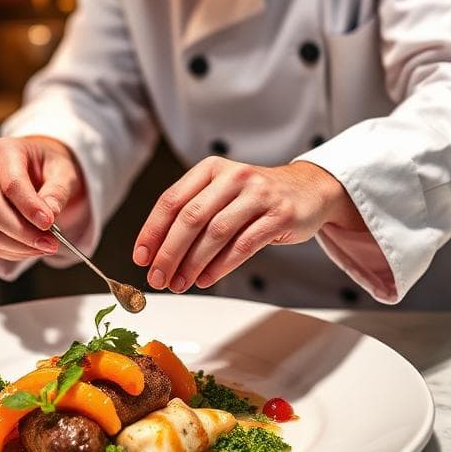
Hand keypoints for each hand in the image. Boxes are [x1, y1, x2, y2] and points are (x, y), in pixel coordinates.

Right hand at [0, 135, 86, 261]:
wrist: (36, 168)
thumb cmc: (48, 167)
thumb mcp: (64, 172)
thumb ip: (57, 192)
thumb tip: (49, 214)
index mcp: (4, 149)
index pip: (11, 183)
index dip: (30, 208)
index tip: (49, 225)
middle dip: (22, 232)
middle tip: (50, 244)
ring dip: (15, 245)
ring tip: (43, 246)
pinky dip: (6, 250)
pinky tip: (28, 248)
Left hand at [133, 158, 365, 291]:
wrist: (309, 190)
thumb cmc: (256, 197)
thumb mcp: (222, 192)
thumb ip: (193, 214)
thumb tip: (157, 253)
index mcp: (211, 168)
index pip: (172, 200)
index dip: (152, 231)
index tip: (141, 257)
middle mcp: (234, 176)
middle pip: (191, 218)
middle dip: (169, 252)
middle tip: (158, 277)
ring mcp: (259, 194)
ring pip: (215, 234)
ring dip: (193, 264)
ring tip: (180, 283)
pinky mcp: (279, 215)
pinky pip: (243, 245)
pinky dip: (220, 266)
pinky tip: (206, 279)